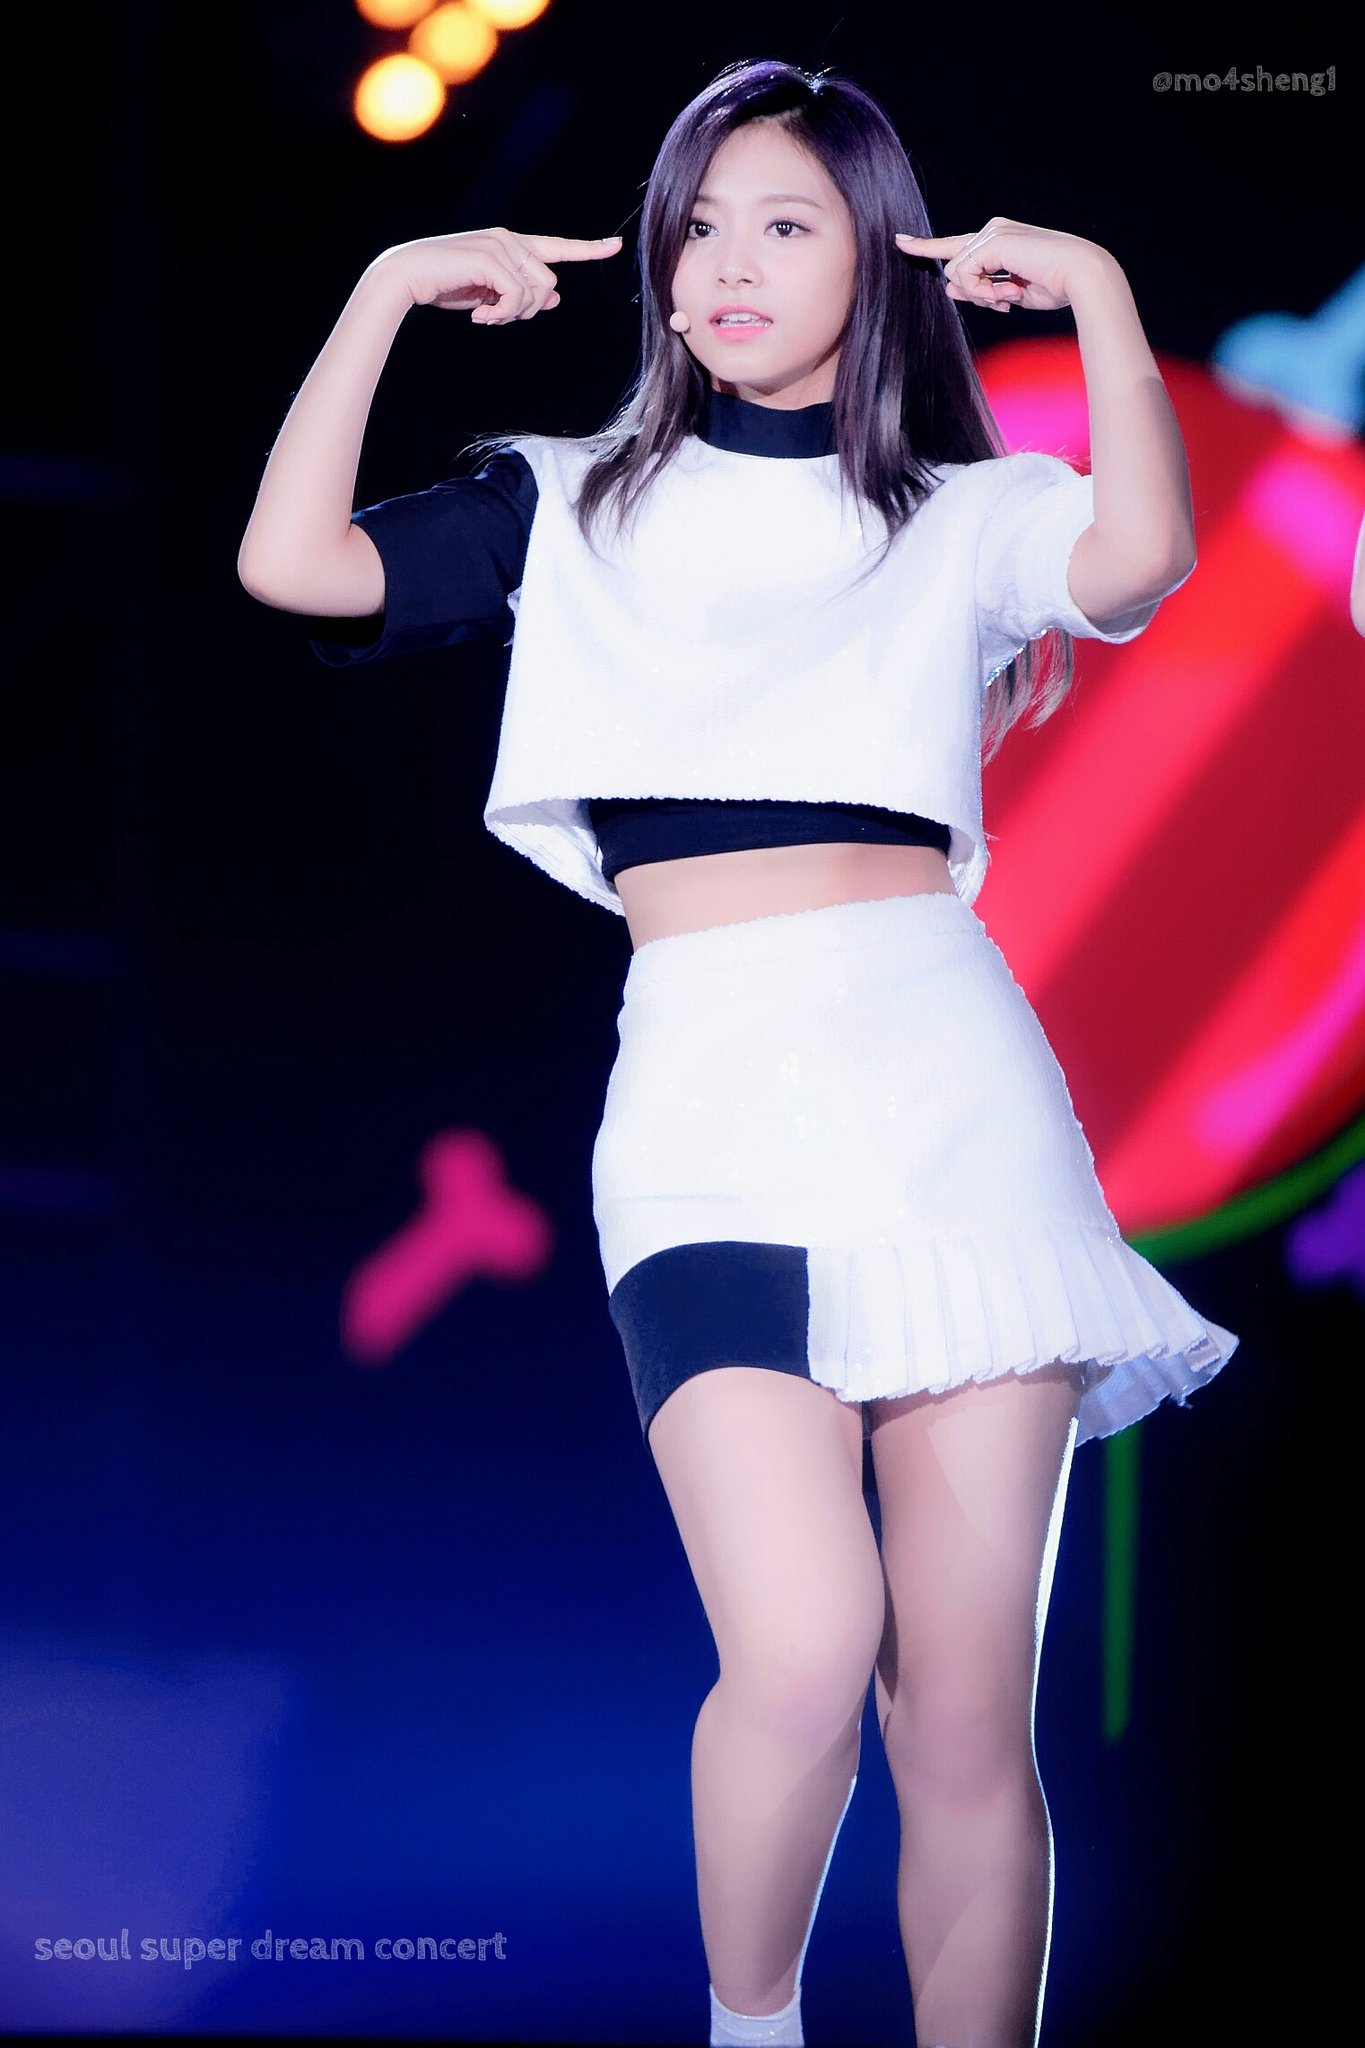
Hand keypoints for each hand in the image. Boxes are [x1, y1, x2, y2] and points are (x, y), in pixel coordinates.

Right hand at [372, 227, 622, 323]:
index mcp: (511, 244)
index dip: (588, 248)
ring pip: (537, 290)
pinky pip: (517, 297)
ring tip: (485, 315)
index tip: (615, 246)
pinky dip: (501, 315)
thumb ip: (521, 294)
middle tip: (495, 318)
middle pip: (548, 282)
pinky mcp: (491, 258)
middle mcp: (509, 239)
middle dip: (528, 309)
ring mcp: (500, 245)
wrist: (407, 276)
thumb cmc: (445, 285)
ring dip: (514, 314)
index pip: (557, 247)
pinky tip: (478, 316)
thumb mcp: (489, 294)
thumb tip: (555, 297)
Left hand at [895, 217, 1106, 313]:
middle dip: (973, 293)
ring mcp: (992, 233)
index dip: (926, 245)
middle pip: (954, 268)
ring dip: (980, 295)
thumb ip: (979, 289)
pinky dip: (982, 291)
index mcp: (999, 239)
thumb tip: (949, 289)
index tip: (900, 240)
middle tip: (1005, 301)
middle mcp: (993, 230)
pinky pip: (965, 274)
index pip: (956, 245)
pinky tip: (1008, 292)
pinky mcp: (992, 240)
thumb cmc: (1054, 285)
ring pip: (956, 273)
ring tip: (1010, 295)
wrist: (1080, 276)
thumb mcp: (1009, 292)